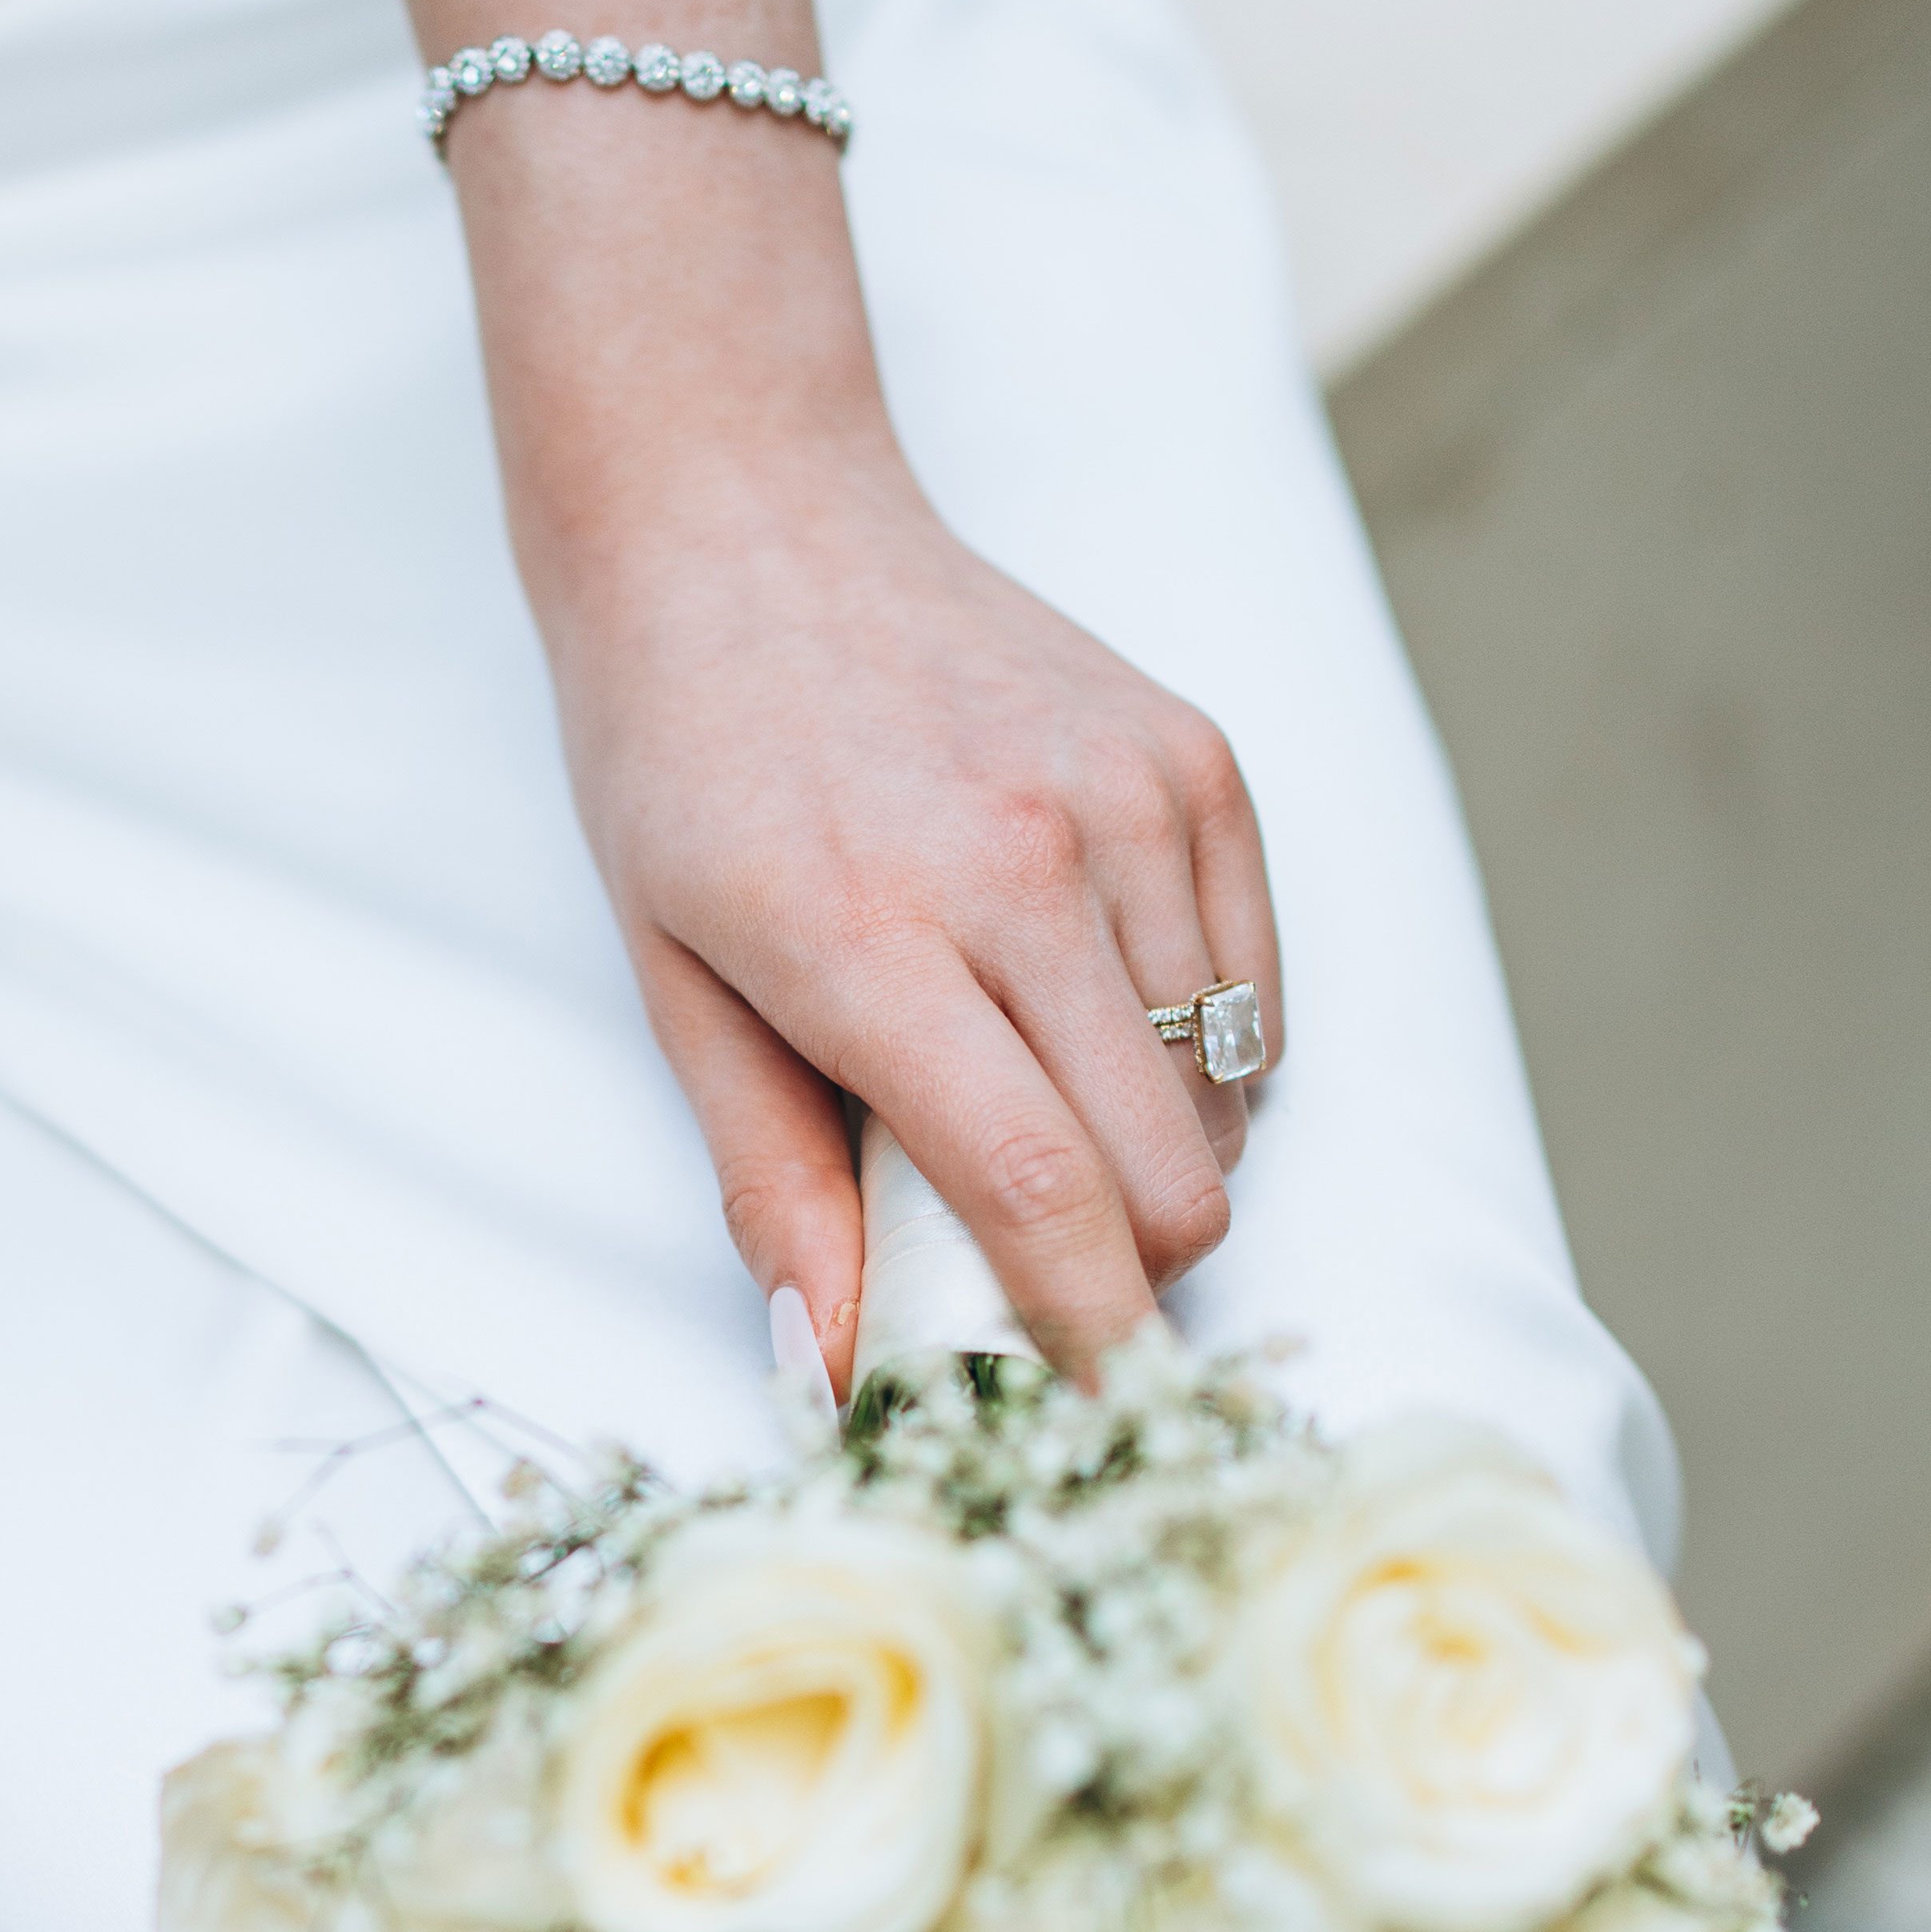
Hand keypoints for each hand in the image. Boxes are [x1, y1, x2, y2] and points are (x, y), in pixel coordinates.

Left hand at [532, 405, 1284, 1397]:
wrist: (744, 521)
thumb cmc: (684, 760)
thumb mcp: (677, 982)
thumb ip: (768, 1181)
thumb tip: (830, 1367)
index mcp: (873, 938)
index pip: (1040, 1194)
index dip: (1086, 1334)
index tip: (1087, 1410)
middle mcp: (1025, 865)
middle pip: (1170, 1171)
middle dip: (1133, 1267)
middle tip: (1051, 1267)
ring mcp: (1129, 801)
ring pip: (1226, 1091)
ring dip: (1163, 1152)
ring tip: (1046, 1101)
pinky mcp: (1195, 758)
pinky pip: (1254, 981)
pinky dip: (1203, 1044)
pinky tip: (1094, 1009)